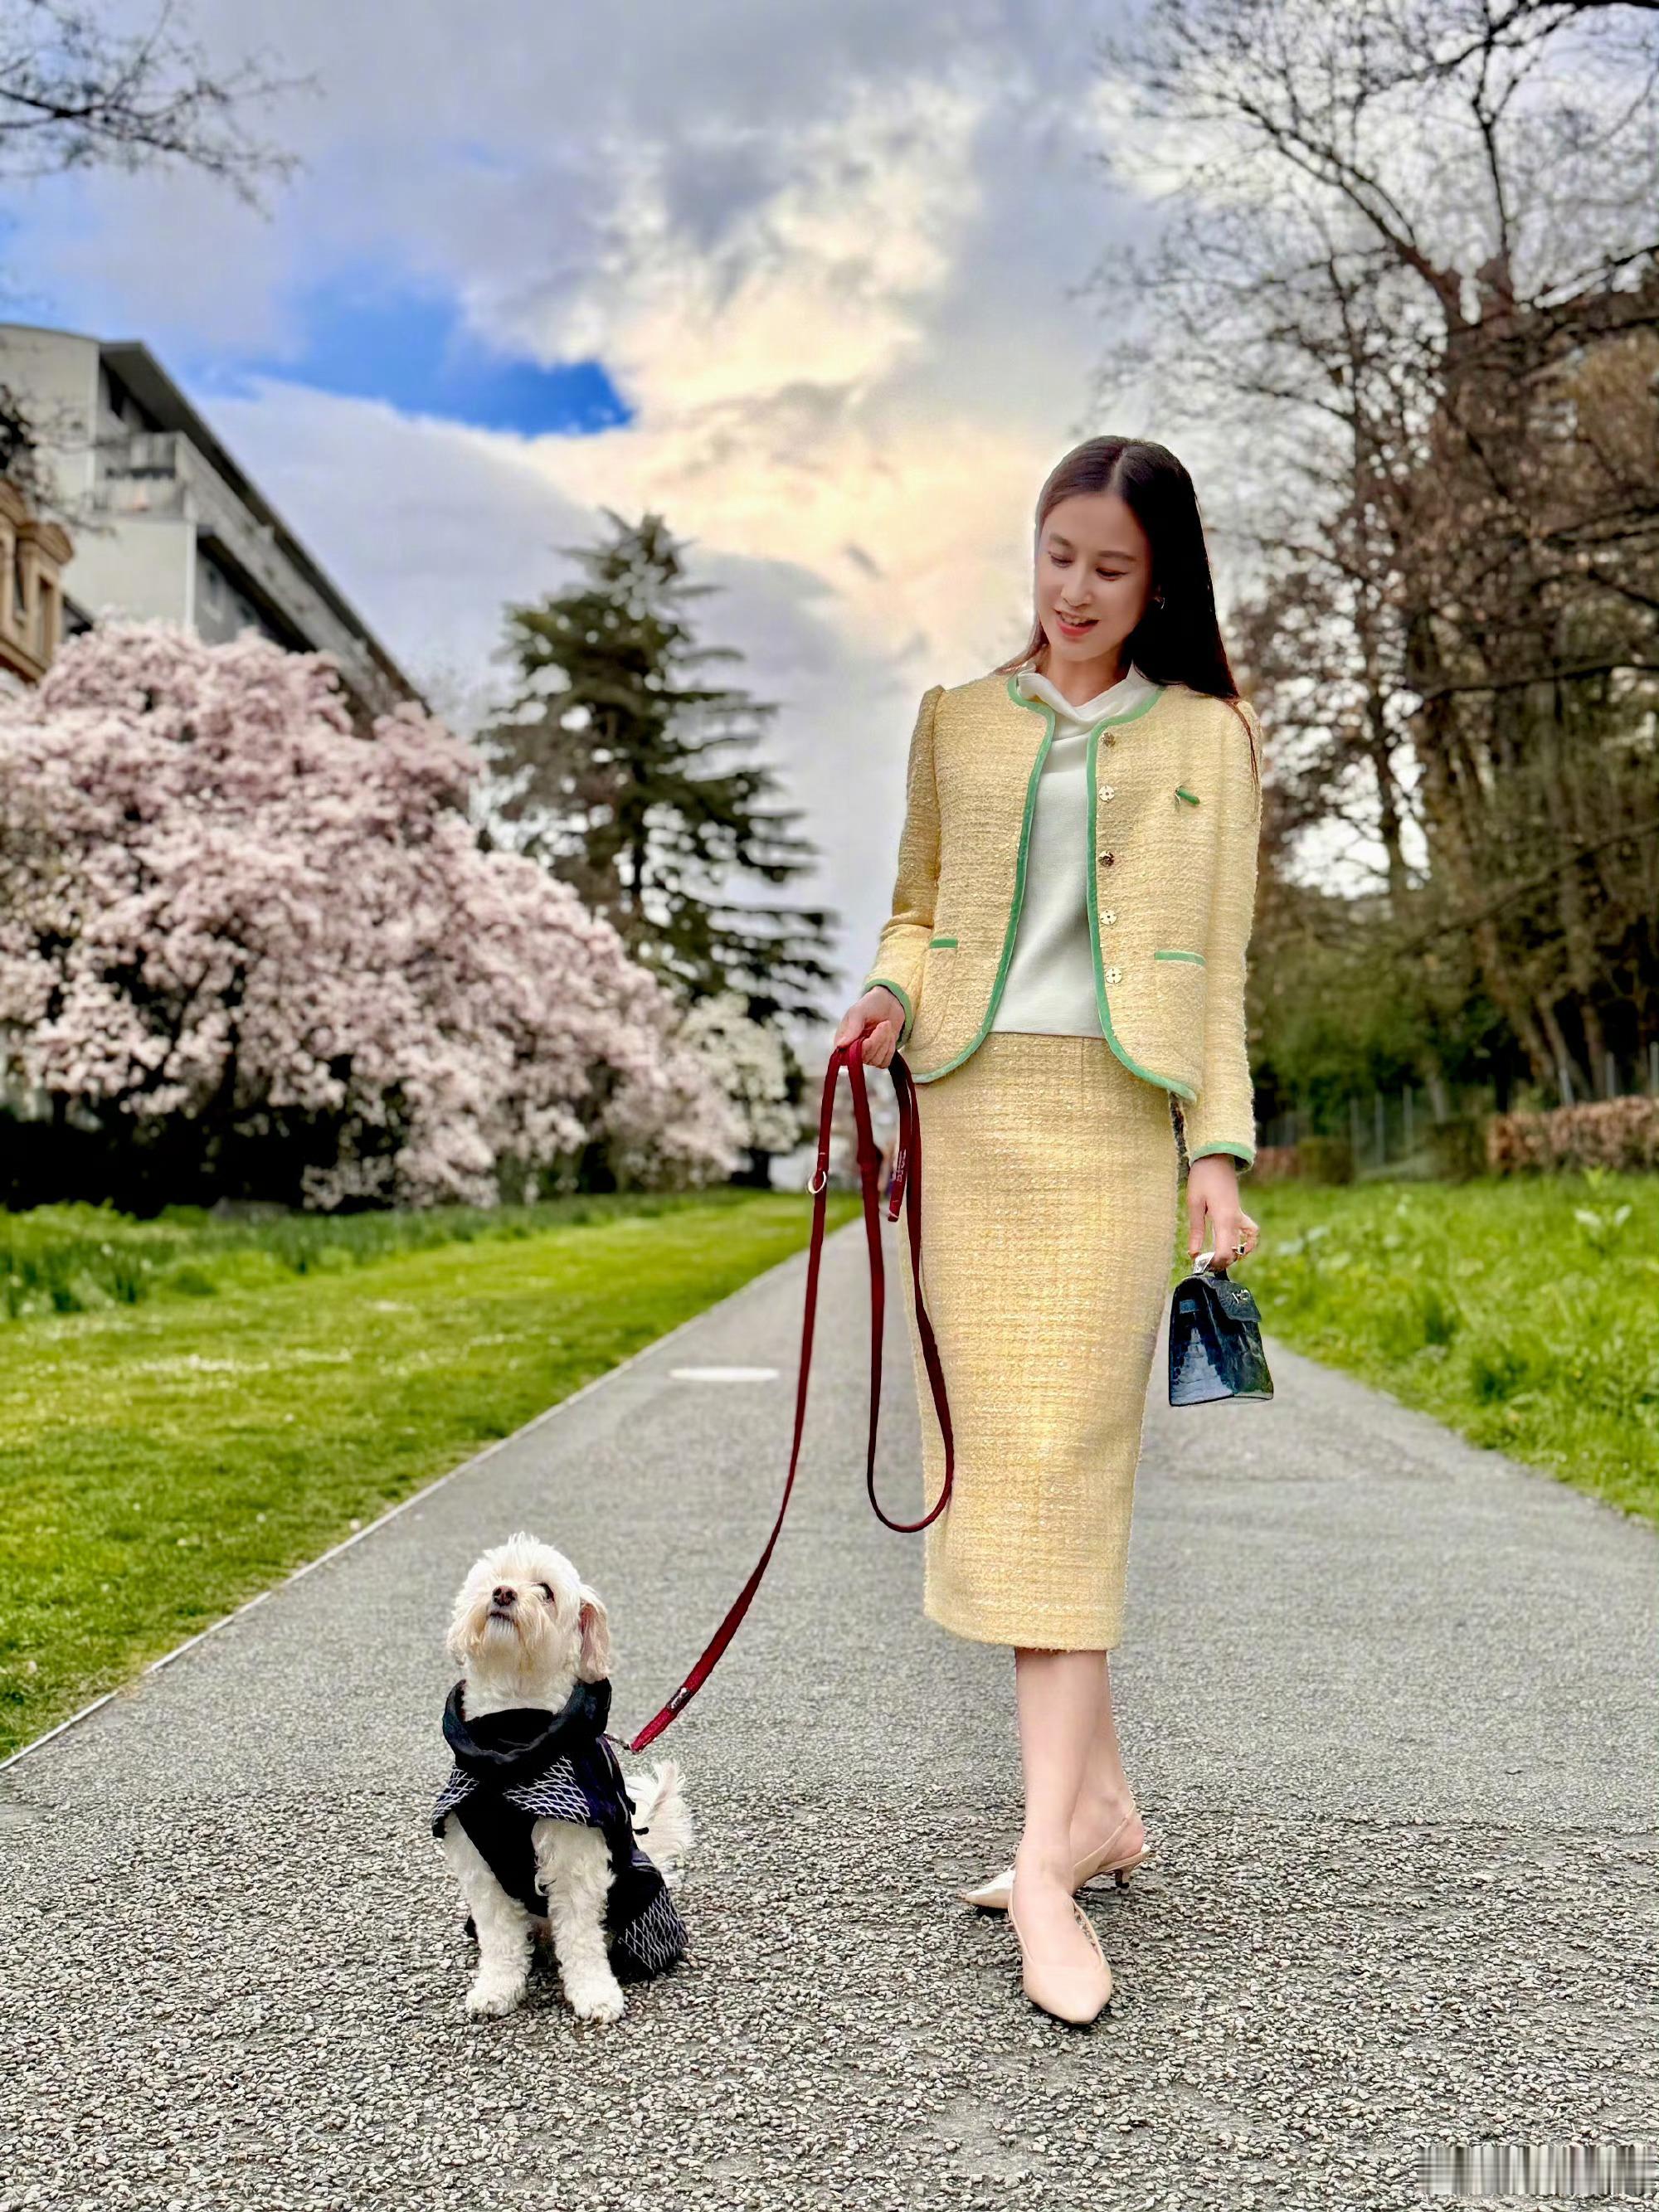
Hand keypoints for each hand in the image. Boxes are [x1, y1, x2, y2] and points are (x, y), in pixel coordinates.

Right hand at [834, 987, 904, 1068]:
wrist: (889, 1003)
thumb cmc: (870, 1005)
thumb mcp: (858, 1012)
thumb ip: (851, 1029)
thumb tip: (840, 1045)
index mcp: (842, 1040)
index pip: (848, 1055)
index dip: (862, 1048)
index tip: (869, 1037)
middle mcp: (852, 1051)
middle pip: (865, 1058)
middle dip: (877, 1041)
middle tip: (883, 1024)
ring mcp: (866, 1055)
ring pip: (876, 1060)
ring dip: (886, 1042)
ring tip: (886, 1025)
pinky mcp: (879, 1057)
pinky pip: (885, 1062)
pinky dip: (890, 1048)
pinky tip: (889, 1035)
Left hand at [1186, 1154, 1257, 1269]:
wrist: (1216, 1159)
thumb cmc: (1203, 1179)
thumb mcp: (1194, 1204)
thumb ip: (1196, 1230)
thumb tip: (1193, 1254)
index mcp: (1224, 1219)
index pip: (1225, 1252)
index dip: (1213, 1263)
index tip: (1199, 1264)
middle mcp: (1236, 1221)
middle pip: (1233, 1253)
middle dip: (1219, 1262)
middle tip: (1203, 1263)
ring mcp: (1240, 1217)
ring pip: (1244, 1245)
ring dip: (1232, 1255)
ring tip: (1216, 1256)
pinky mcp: (1240, 1214)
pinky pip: (1250, 1232)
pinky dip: (1246, 1242)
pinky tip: (1234, 1246)